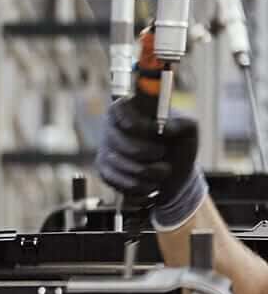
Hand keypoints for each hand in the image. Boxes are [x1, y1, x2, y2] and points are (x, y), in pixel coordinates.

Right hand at [95, 96, 205, 227]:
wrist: (173, 174)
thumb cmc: (179, 145)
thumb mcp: (189, 130)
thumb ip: (181, 123)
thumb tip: (166, 128)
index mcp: (132, 109)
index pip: (119, 107)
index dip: (130, 119)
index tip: (147, 129)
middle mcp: (113, 126)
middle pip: (116, 138)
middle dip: (142, 151)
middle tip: (161, 153)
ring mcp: (106, 148)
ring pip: (117, 163)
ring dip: (145, 172)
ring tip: (162, 171)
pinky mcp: (104, 169)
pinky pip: (115, 180)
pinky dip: (138, 186)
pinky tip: (150, 183)